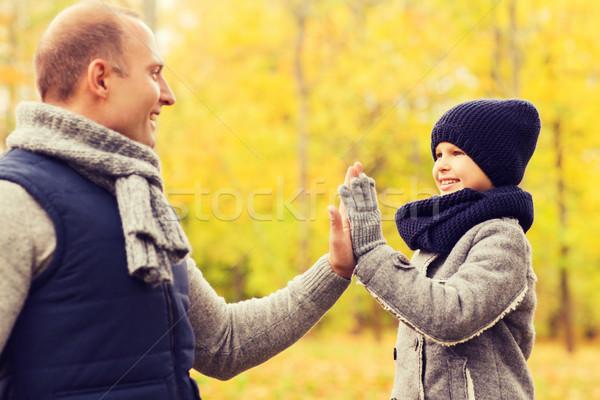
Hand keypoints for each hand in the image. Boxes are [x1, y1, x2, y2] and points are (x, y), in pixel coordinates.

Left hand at [328, 162, 362, 277]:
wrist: (342, 267)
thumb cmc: (339, 254)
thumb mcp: (337, 238)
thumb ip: (335, 223)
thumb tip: (330, 207)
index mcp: (344, 215)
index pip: (347, 193)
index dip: (350, 179)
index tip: (353, 167)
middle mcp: (349, 215)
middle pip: (353, 192)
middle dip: (356, 178)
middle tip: (358, 164)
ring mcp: (355, 220)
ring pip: (360, 199)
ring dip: (362, 186)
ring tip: (365, 174)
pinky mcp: (361, 227)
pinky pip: (366, 210)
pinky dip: (369, 200)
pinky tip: (371, 195)